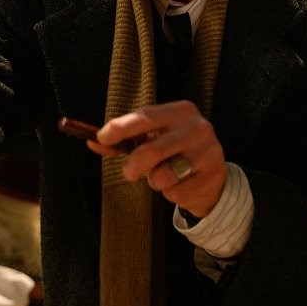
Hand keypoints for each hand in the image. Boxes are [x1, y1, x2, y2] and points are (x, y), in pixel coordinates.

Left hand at [90, 100, 226, 218]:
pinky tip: (182, 185)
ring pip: (163, 176)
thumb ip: (126, 140)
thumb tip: (93, 141)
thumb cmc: (176, 151)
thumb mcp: (154, 139)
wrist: (213, 174)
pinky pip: (177, 193)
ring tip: (165, 176)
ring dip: (155, 182)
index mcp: (181, 111)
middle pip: (152, 151)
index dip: (121, 127)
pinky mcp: (213, 176)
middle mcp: (197, 128)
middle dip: (133, 166)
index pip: (146, 116)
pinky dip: (172, 194)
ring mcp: (208, 152)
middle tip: (129, 173)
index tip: (102, 137)